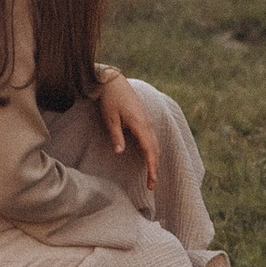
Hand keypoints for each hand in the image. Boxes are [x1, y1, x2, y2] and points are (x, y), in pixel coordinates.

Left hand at [97, 71, 162, 206]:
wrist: (112, 80)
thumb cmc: (109, 99)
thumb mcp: (109, 118)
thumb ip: (116, 135)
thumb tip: (119, 152)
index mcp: (140, 124)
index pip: (150, 150)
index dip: (152, 167)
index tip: (151, 182)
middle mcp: (147, 123)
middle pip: (155, 149)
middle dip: (155, 168)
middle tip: (151, 185)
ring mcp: (147, 120)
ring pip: (155, 144)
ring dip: (155, 159)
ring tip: (151, 174)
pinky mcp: (144, 118)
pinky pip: (152, 137)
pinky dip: (152, 150)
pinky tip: (149, 156)